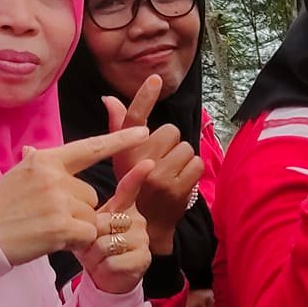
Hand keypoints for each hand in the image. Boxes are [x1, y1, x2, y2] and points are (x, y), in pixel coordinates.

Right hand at [0, 127, 149, 265]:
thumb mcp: (16, 177)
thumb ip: (36, 165)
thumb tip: (36, 150)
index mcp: (45, 160)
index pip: (90, 148)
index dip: (119, 140)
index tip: (143, 133)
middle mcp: (54, 176)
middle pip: (91, 194)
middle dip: (77, 209)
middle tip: (46, 217)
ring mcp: (58, 200)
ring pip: (90, 215)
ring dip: (75, 227)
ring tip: (45, 228)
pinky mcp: (61, 225)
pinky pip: (87, 233)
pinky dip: (75, 241)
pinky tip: (51, 240)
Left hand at [75, 159, 154, 294]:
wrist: (103, 275)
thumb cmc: (92, 245)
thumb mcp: (83, 222)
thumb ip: (76, 203)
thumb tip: (40, 161)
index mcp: (124, 206)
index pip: (130, 188)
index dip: (137, 175)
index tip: (147, 163)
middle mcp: (137, 219)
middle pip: (104, 222)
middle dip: (89, 237)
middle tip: (90, 245)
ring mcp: (142, 238)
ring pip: (107, 243)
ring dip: (94, 255)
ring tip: (97, 257)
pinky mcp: (143, 258)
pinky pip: (113, 261)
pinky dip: (101, 268)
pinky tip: (104, 268)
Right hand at [101, 76, 206, 255]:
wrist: (147, 228)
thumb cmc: (134, 189)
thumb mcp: (121, 160)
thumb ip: (119, 128)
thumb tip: (110, 98)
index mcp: (124, 154)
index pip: (133, 120)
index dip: (144, 97)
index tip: (155, 79)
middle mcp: (139, 163)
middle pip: (171, 132)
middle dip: (171, 144)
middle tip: (161, 163)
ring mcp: (159, 177)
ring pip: (186, 148)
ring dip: (183, 159)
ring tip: (170, 174)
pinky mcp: (178, 190)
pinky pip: (197, 163)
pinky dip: (193, 171)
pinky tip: (181, 182)